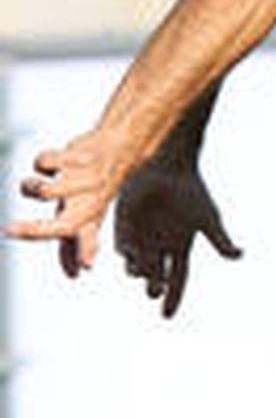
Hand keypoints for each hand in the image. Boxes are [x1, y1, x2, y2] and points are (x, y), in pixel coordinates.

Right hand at [7, 131, 126, 281]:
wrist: (123, 146)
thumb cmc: (99, 186)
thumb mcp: (93, 215)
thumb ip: (82, 242)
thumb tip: (78, 271)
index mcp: (91, 217)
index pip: (84, 240)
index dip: (78, 252)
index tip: (80, 267)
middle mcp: (91, 202)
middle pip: (63, 225)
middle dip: (34, 231)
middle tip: (9, 230)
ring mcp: (86, 179)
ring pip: (45, 191)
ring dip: (30, 188)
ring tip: (34, 184)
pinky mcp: (80, 156)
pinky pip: (45, 162)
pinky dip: (42, 162)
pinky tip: (52, 161)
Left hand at [112, 159, 241, 317]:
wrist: (168, 167)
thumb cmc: (192, 191)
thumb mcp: (208, 218)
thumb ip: (220, 240)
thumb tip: (240, 256)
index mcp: (181, 246)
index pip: (178, 279)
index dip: (172, 299)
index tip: (166, 317)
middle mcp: (160, 245)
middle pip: (156, 275)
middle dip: (154, 286)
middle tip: (154, 290)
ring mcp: (141, 236)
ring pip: (137, 265)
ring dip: (139, 270)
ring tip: (143, 270)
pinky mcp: (124, 223)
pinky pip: (121, 246)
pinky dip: (125, 252)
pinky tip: (128, 252)